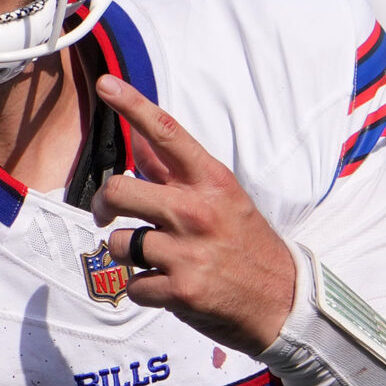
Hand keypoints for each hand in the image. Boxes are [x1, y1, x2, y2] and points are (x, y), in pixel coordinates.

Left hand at [89, 75, 297, 352]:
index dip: (132, 105)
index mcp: (211, 182)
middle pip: (119, 191)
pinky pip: (133, 285)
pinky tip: (170, 288)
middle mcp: (197, 211)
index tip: (106, 84)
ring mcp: (188, 252)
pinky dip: (145, 290)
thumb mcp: (222, 199)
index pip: (166, 134)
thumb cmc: (246, 244)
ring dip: (129, 255)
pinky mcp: (180, 290)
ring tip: (158, 260)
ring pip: (119, 244)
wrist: (282, 302)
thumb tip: (140, 139)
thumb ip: (176, 172)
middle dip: (104, 205)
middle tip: (106, 215)